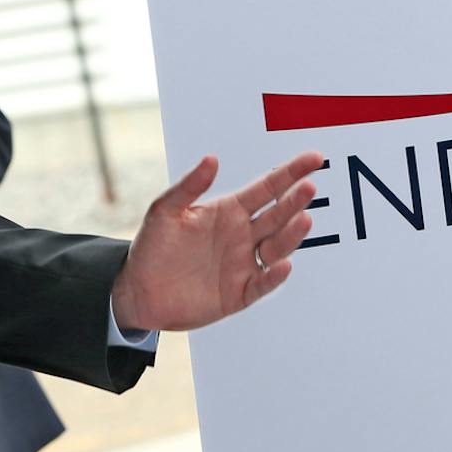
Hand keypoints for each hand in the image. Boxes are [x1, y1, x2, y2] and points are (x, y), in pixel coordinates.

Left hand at [111, 151, 323, 332]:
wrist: (138, 292)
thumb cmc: (152, 247)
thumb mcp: (164, 211)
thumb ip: (188, 186)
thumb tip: (211, 158)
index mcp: (229, 211)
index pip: (267, 188)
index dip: (290, 173)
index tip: (314, 158)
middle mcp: (242, 236)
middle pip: (277, 215)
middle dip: (295, 200)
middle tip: (309, 186)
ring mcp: (243, 264)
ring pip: (276, 248)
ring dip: (291, 235)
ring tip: (303, 219)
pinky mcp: (239, 293)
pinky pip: (262, 283)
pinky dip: (274, 276)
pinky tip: (283, 265)